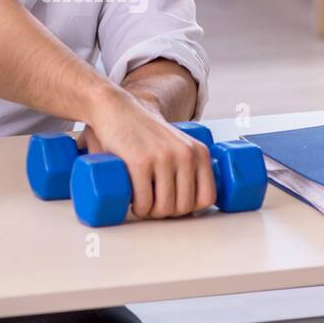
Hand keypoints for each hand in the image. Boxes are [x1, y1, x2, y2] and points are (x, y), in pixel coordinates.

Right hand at [80, 89, 216, 219]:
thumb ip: (192, 162)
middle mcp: (185, 154)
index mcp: (199, 152)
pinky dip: (139, 209)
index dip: (190, 209)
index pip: (207, 198)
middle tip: (152, 204)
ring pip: (164, 208)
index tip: (173, 204)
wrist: (116, 109)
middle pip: (184, 207)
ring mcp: (163, 158)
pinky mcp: (139, 162)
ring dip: (150, 213)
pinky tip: (134, 203)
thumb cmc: (144, 130)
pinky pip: (144, 201)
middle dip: (166, 213)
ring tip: (142, 205)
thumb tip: (197, 198)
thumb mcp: (179, 142)